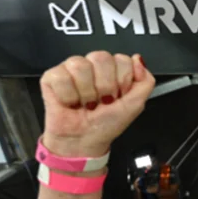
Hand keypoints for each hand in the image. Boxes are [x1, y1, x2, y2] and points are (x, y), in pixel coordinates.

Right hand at [39, 51, 154, 156]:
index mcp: (113, 69)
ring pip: (81, 66)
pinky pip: (62, 77)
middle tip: (102, 100)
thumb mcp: (136, 105)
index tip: (119, 96)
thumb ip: (145, 81)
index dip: (122, 81)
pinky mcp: (52, 77)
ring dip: (87, 92)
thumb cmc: (107, 123)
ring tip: (86, 103)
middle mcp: (93, 65)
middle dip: (105, 86)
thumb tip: (139, 59)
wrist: (84, 140)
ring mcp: (71, 69)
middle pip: (101, 58)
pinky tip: (71, 103)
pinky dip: (69, 96)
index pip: (122, 59)